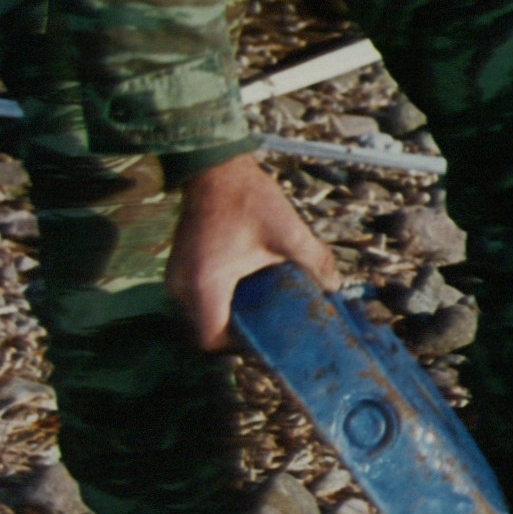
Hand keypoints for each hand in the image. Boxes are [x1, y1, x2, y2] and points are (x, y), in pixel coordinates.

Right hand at [166, 153, 339, 351]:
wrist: (215, 167)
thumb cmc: (247, 198)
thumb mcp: (287, 231)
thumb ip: (314, 261)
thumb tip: (336, 286)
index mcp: (206, 283)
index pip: (211, 339)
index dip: (237, 346)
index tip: (262, 334)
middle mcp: (183, 284)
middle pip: (206, 327)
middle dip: (236, 327)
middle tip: (267, 317)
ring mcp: (176, 274)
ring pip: (200, 311)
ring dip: (226, 310)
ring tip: (257, 298)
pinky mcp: (178, 264)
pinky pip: (195, 294)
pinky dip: (216, 295)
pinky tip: (242, 281)